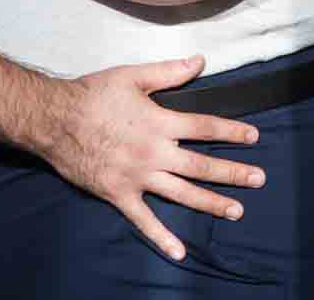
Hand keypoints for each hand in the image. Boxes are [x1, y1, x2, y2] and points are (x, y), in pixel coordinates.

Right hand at [38, 55, 265, 261]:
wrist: (54, 119)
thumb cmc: (92, 94)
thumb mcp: (132, 76)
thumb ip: (169, 72)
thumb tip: (201, 61)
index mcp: (159, 122)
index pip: (205, 127)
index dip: (231, 131)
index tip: (254, 137)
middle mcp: (154, 152)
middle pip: (201, 164)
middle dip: (233, 172)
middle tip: (259, 179)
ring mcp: (138, 177)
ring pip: (182, 193)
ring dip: (211, 203)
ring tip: (236, 210)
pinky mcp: (119, 195)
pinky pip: (144, 220)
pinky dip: (162, 237)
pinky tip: (179, 252)